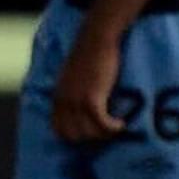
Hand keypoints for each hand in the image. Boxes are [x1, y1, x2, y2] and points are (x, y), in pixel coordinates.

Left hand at [50, 30, 122, 145]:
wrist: (95, 39)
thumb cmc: (88, 55)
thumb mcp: (72, 77)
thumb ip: (71, 92)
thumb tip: (80, 108)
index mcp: (57, 98)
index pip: (58, 130)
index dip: (76, 136)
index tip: (93, 133)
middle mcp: (63, 102)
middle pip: (73, 136)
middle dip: (91, 138)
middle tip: (107, 131)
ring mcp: (76, 101)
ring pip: (89, 133)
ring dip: (105, 134)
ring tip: (116, 127)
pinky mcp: (92, 98)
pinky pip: (102, 124)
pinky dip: (113, 128)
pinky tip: (122, 123)